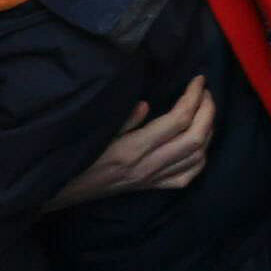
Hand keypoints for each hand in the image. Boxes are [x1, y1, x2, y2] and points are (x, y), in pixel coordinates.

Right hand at [53, 77, 219, 206]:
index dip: (194, 97)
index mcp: (132, 149)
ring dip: (209, 130)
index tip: (198, 79)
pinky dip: (201, 156)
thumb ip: (122, 120)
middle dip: (208, 110)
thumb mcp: (94, 133)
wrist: (62, 191)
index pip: (178, 120)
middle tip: (205, 91)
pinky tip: (200, 142)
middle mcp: (147, 166)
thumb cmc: (75, 156)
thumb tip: (146, 105)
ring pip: (197, 157)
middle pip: (196, 138)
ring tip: (206, 110)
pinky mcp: (152, 188)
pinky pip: (187, 176)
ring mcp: (152, 180)